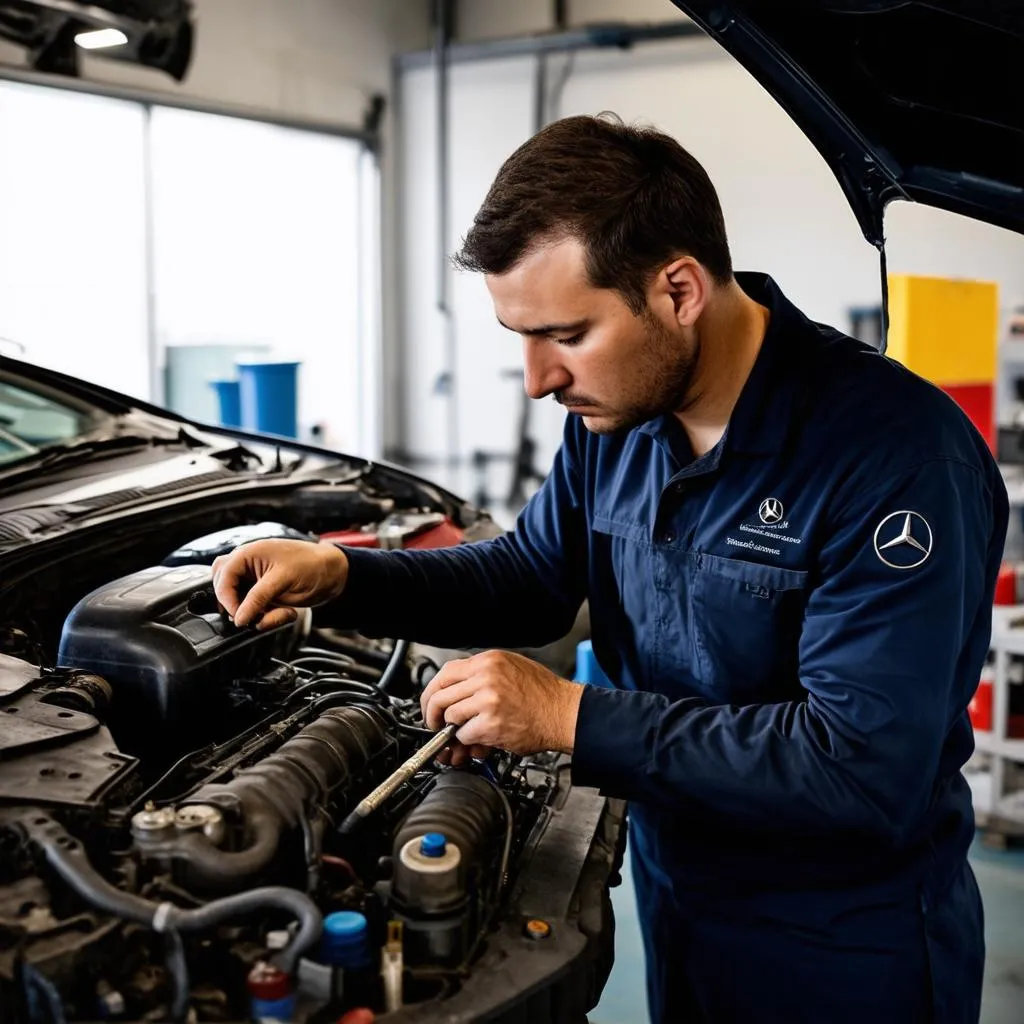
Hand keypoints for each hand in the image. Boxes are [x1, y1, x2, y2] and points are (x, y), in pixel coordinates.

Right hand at [211, 539, 348, 629]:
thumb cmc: (311, 565)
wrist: (334, 574)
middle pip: (223, 586)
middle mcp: (249, 566)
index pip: (224, 575)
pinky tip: (287, 613)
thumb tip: (239, 617)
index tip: (237, 615)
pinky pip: (257, 611)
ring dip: (256, 613)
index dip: (226, 597)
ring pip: (239, 602)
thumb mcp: (283, 579)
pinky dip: (268, 618)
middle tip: (252, 615)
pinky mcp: (265, 596)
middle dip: (237, 604)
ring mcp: (256, 582)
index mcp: (250, 553)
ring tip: (277, 613)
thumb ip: (258, 598)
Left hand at [421, 650, 583, 764]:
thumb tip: (455, 695)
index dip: (432, 692)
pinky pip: (463, 733)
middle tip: (435, 725)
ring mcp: (487, 698)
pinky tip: (480, 739)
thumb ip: (481, 677)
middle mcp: (485, 675)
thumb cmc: (544, 694)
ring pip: (449, 715)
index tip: (431, 704)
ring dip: (453, 729)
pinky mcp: (491, 722)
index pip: (445, 673)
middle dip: (432, 714)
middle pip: (439, 693)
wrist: (564, 712)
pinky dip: (467, 741)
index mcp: (489, 660)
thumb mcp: (511, 669)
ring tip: (464, 734)